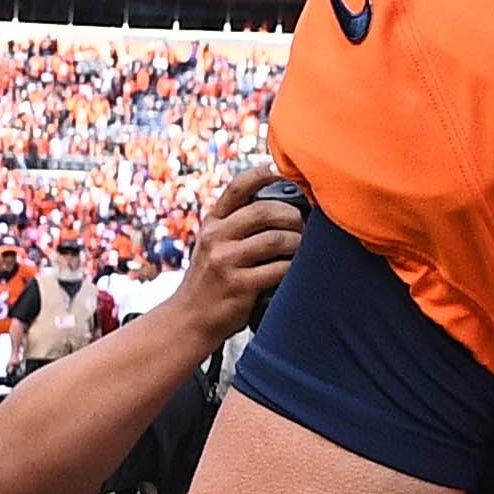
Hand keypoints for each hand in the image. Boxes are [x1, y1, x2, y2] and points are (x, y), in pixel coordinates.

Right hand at [169, 165, 304, 343]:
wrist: (189, 320)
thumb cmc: (212, 279)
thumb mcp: (214, 244)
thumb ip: (238, 224)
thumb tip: (288, 202)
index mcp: (213, 223)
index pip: (238, 186)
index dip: (264, 174)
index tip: (285, 174)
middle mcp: (215, 238)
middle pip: (265, 211)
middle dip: (293, 215)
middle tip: (304, 225)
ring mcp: (225, 262)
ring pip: (276, 239)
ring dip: (297, 243)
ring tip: (303, 249)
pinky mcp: (238, 286)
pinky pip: (279, 269)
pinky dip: (293, 268)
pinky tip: (296, 271)